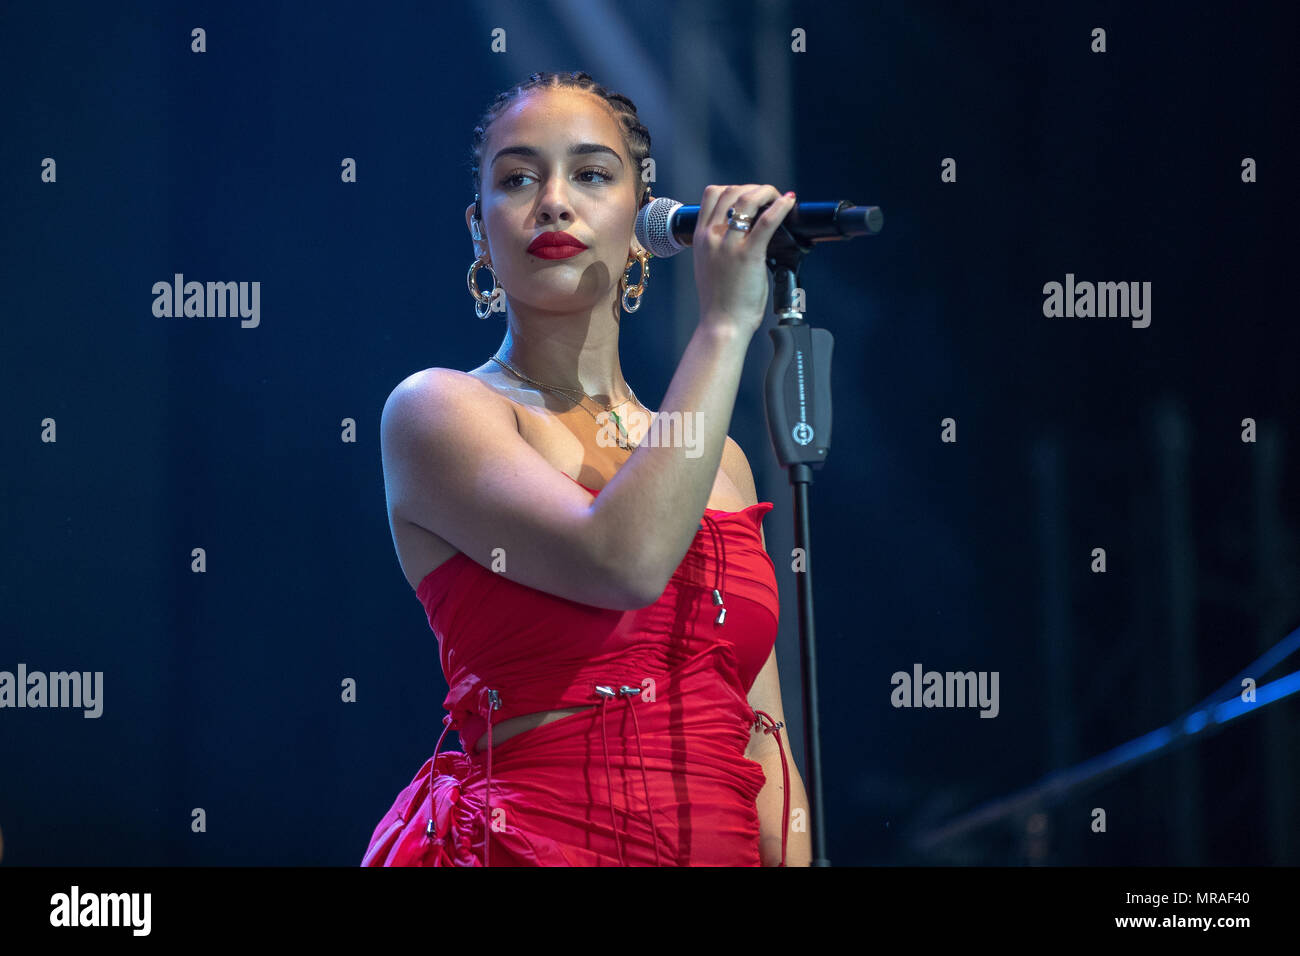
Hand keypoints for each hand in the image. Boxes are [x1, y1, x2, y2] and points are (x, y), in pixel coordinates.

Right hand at [693, 184, 794, 335]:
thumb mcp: (709, 264)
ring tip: (779, 198)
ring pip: (747, 200)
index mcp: (700, 237)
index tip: (749, 197)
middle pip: (731, 191)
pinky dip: (781, 208)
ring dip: (767, 193)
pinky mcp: (748, 255)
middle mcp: (711, 236)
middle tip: (769, 198)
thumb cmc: (719, 300)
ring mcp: (729, 245)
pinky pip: (766, 222)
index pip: (712, 194)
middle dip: (753, 189)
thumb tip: (742, 232)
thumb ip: (719, 245)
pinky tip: (789, 203)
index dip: (734, 188)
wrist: (721, 324)